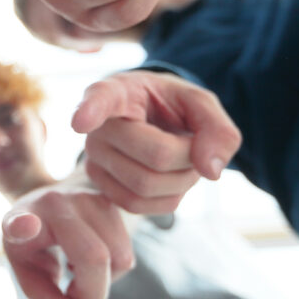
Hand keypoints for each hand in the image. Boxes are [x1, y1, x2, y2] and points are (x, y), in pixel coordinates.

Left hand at [3, 185, 134, 298]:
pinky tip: (92, 256)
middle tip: (72, 291)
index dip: (22, 226)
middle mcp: (54, 202)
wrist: (50, 203)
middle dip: (91, 292)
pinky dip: (114, 268)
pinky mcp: (111, 201)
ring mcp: (87, 197)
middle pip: (94, 258)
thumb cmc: (35, 248)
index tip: (23, 226)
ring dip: (105, 279)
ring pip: (120, 259)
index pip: (18, 222)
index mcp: (19, 219)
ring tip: (79, 267)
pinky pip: (127, 254)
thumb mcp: (31, 278)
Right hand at [73, 70, 242, 213]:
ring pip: (146, 186)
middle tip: (191, 144)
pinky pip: (137, 206)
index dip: (90, 111)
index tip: (80, 122)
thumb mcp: (200, 104)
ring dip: (181, 181)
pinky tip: (168, 179)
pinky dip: (167, 199)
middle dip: (190, 157)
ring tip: (179, 160)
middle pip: (156, 155)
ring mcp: (93, 157)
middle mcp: (97, 126)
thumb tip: (210, 171)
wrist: (151, 123)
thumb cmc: (171, 107)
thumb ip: (217, 129)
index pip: (100, 99)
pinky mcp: (98, 185)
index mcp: (118, 92)